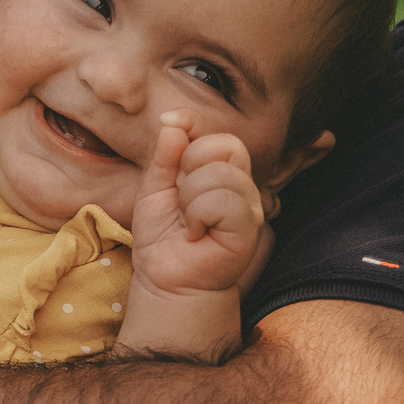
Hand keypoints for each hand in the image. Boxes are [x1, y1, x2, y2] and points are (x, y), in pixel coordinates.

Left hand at [129, 112, 271, 299]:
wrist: (165, 281)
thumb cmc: (163, 238)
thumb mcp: (154, 189)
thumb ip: (165, 155)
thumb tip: (173, 122)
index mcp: (220, 173)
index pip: (219, 134)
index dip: (193, 124)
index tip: (170, 123)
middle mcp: (240, 186)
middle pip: (227, 145)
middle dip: (190, 166)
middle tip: (181, 199)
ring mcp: (249, 206)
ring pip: (221, 174)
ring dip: (190, 198)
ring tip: (188, 221)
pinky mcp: (248, 227)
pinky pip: (224, 200)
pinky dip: (199, 215)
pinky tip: (197, 232)